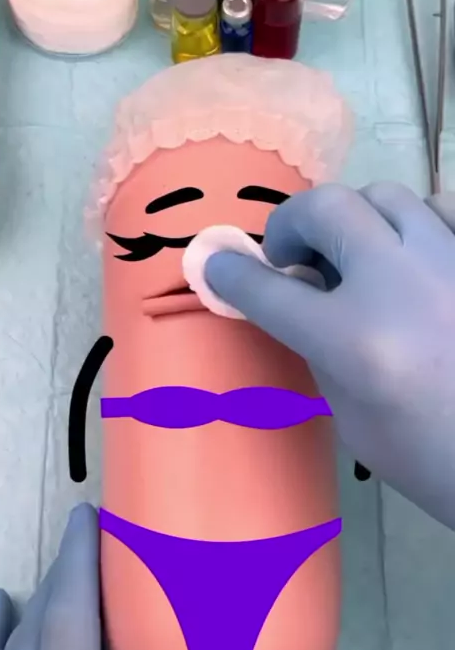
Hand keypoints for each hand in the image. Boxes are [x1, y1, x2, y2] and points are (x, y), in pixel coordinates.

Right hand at [205, 184, 454, 529]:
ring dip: (355, 220)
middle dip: (293, 226)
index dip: (232, 274)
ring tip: (358, 256)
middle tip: (294, 259)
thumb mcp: (351, 417)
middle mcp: (400, 284)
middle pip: (325, 207)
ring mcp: (450, 260)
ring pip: (386, 194)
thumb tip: (303, 294)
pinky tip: (412, 255)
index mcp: (355, 340)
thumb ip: (319, 347)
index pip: (270, 290)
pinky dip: (416, 221)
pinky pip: (442, 205)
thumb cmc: (426, 455)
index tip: (217, 264)